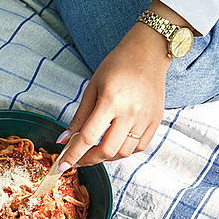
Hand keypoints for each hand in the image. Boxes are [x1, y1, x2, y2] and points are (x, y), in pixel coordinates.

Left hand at [58, 22, 169, 167]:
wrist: (148, 52)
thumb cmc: (117, 66)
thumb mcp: (92, 88)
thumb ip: (79, 117)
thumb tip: (64, 139)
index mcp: (111, 101)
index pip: (89, 137)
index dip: (73, 154)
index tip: (62, 165)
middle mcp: (131, 112)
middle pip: (108, 150)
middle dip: (89, 160)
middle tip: (78, 159)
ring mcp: (146, 118)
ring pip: (125, 152)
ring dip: (107, 157)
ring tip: (95, 151)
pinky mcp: (156, 120)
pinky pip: (140, 146)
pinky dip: (125, 151)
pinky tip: (114, 144)